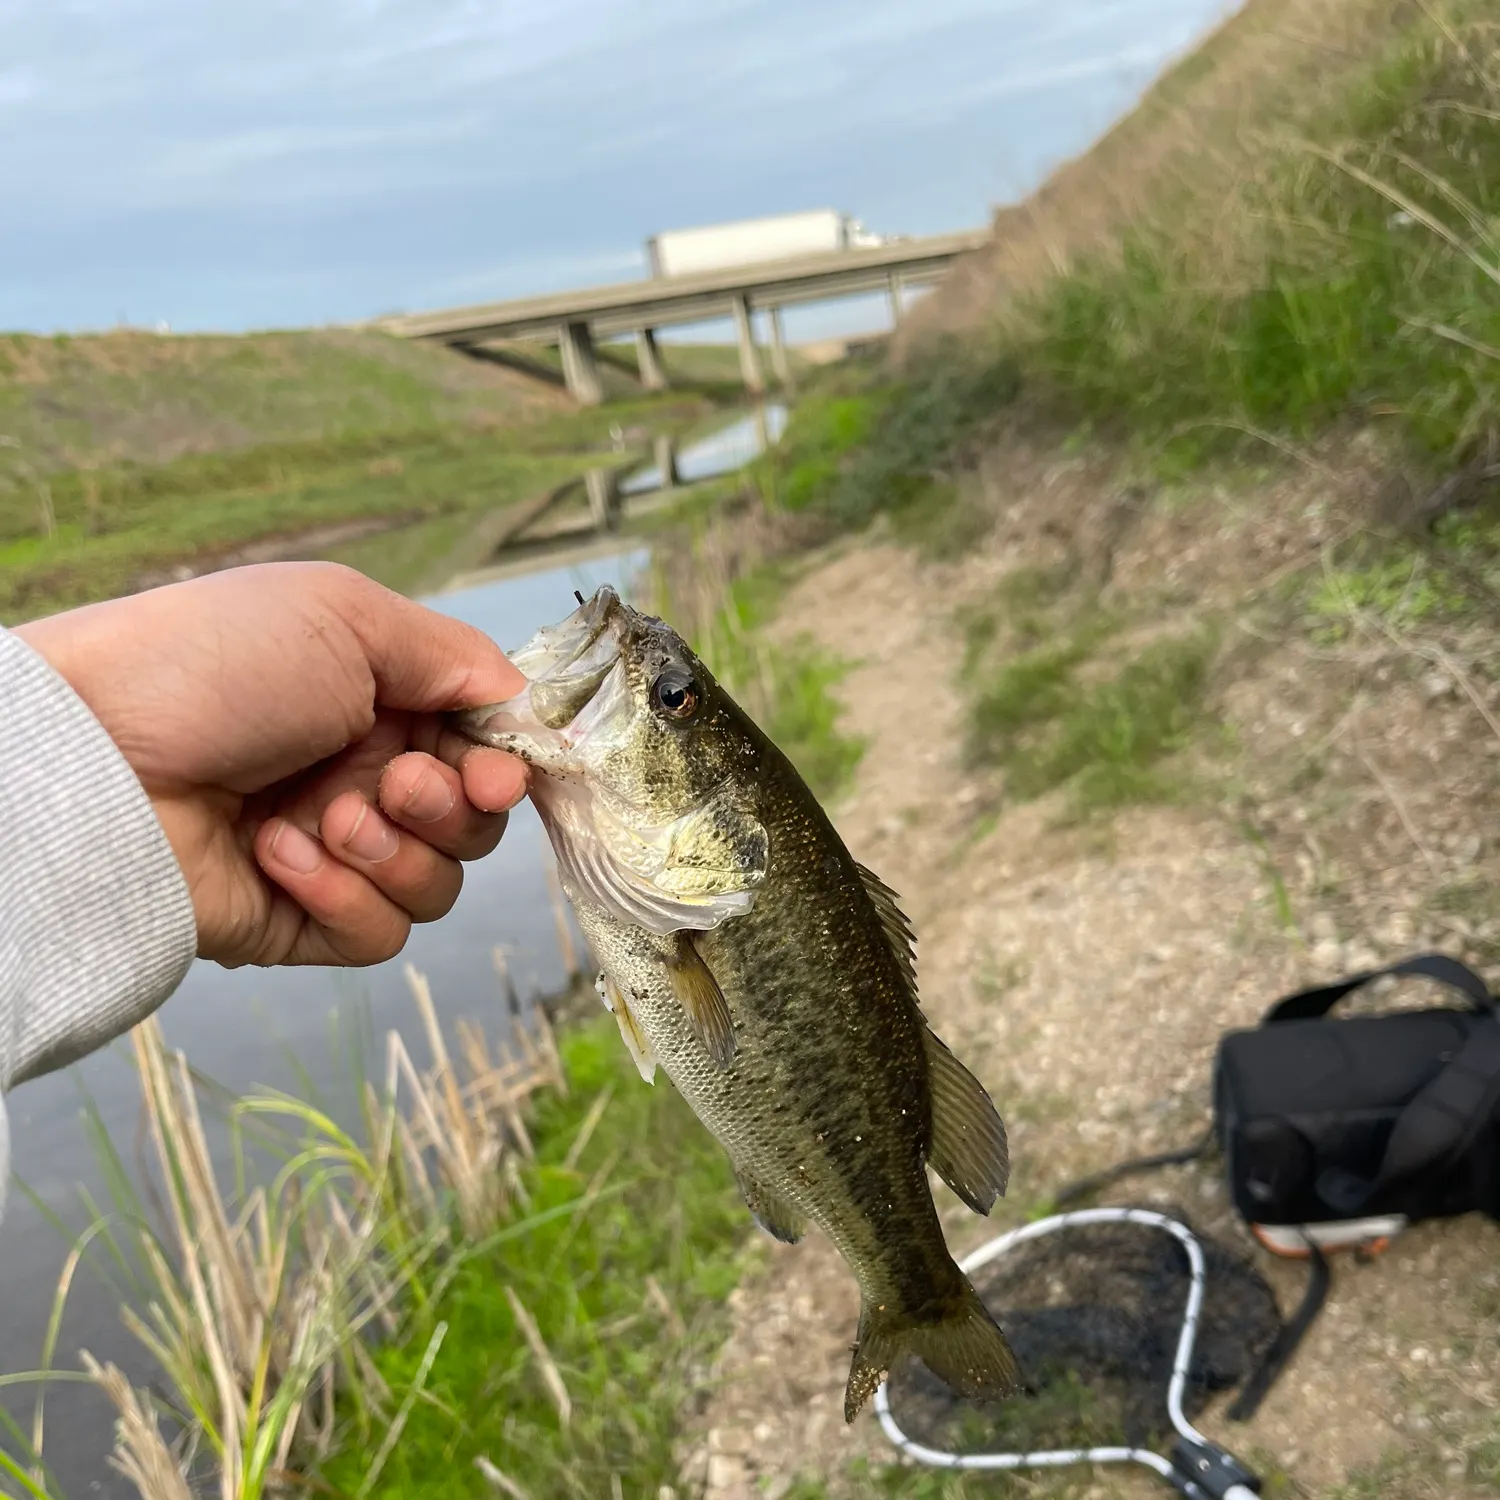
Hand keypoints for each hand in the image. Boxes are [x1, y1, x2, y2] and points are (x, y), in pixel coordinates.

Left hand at [16, 562, 527, 967]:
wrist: (94, 759)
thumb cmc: (213, 665)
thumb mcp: (348, 617)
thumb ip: (458, 655)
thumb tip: (529, 708)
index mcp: (381, 701)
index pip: (487, 750)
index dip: (509, 767)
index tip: (498, 772)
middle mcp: (365, 776)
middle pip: (477, 823)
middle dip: (450, 807)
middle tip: (391, 782)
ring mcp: (334, 851)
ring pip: (438, 885)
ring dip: (393, 852)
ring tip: (319, 818)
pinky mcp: (300, 919)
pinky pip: (379, 934)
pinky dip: (343, 896)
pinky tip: (279, 855)